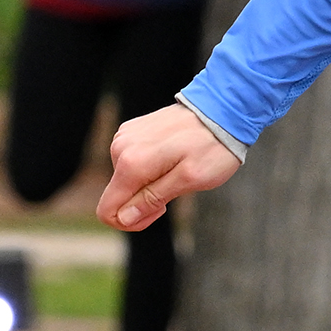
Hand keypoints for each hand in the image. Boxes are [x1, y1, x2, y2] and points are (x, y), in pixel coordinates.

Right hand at [99, 104, 241, 232]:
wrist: (222, 109)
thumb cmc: (212, 147)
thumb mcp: (189, 180)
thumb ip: (153, 199)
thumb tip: (124, 218)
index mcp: (131, 164)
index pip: (108, 210)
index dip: (131, 221)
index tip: (160, 211)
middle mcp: (120, 148)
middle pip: (117, 195)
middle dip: (144, 202)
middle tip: (178, 188)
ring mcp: (125, 137)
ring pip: (126, 178)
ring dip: (149, 183)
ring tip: (178, 168)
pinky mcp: (132, 130)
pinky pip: (132, 161)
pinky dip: (150, 167)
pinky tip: (172, 156)